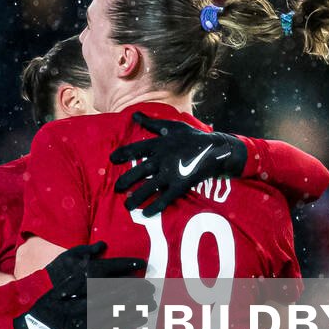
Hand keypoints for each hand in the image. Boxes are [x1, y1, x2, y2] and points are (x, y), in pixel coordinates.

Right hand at [16, 242, 145, 328]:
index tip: (141, 263)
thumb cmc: (50, 281)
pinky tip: (140, 319)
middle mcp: (87, 291)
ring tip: (152, 303)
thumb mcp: (63, 260)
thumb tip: (103, 245)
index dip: (129, 264)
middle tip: (152, 287)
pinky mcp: (86, 327)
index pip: (111, 267)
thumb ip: (85, 251)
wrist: (32, 310)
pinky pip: (111, 324)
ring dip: (137, 305)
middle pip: (119, 288)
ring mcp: (87, 311)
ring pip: (118, 307)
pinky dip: (127, 321)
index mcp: (83, 273)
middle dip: (138, 287)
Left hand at [108, 112, 248, 212]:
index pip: (136, 149)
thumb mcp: (172, 126)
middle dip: (126, 180)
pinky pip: (166, 198)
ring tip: (127, 205)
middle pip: (139, 171)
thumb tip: (135, 115)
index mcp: (159, 144)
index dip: (123, 154)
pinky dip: (155, 206)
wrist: (216, 149)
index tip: (111, 159)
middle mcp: (163, 159)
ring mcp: (171, 173)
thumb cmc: (192, 137)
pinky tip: (147, 213)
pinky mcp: (181, 185)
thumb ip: (152, 123)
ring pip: (149, 187)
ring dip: (136, 197)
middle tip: (116, 188)